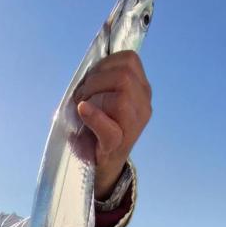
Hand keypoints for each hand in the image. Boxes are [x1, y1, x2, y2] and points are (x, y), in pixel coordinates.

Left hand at [74, 50, 151, 199]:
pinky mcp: (118, 143)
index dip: (105, 63)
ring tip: (82, 106)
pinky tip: (83, 110)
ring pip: (122, 94)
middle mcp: (143, 104)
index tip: (90, 79)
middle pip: (124, 74)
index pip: (129, 60)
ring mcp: (135, 124)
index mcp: (141, 89)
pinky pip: (109, 127)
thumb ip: (102, 80)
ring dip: (93, 94)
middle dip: (96, 79)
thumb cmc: (98, 128)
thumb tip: (88, 67)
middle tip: (82, 95)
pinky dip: (94, 117)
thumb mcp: (105, 98)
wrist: (102, 165)